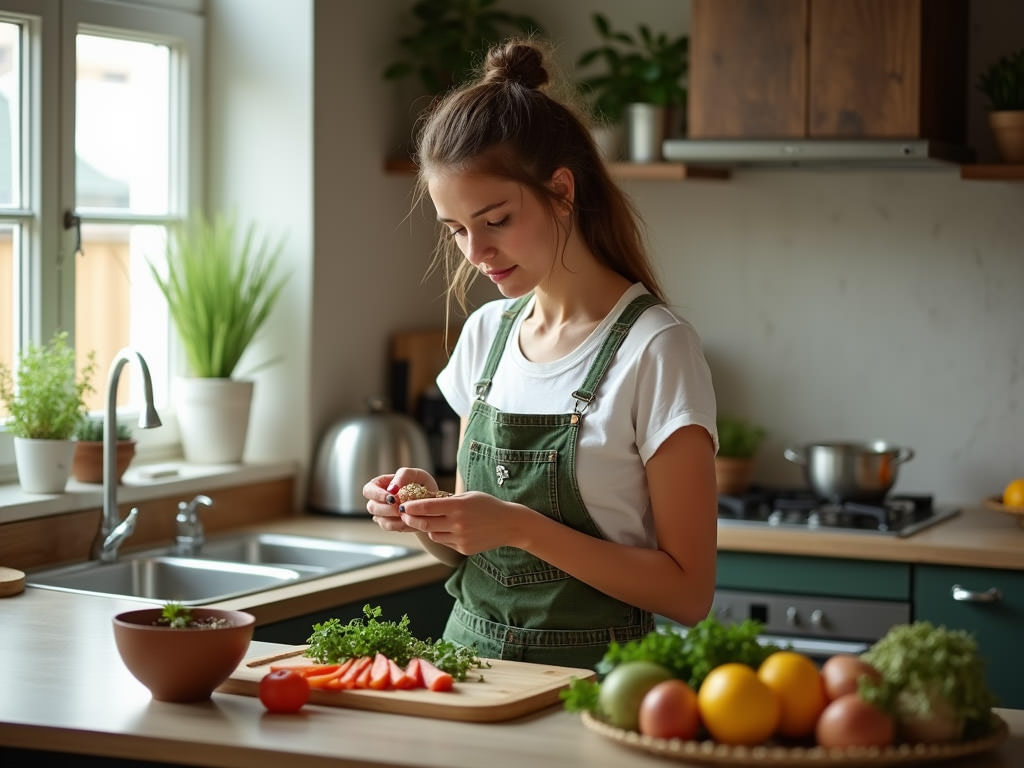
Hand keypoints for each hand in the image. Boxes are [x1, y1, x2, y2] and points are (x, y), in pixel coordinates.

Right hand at [362, 467, 437, 532]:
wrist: (432, 500)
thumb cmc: (421, 483)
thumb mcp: (416, 474)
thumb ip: (403, 475)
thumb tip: (392, 488)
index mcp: (379, 485)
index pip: (368, 490)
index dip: (377, 495)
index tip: (392, 498)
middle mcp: (378, 501)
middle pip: (372, 508)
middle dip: (387, 509)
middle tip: (401, 508)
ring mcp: (383, 515)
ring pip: (383, 521)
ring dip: (396, 519)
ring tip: (410, 514)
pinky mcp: (392, 524)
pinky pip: (393, 528)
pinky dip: (403, 525)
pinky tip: (413, 520)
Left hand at [396, 491, 530, 554]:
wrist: (509, 524)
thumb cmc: (488, 505)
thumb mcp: (468, 496)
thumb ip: (447, 500)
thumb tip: (424, 500)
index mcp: (457, 506)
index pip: (426, 507)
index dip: (411, 507)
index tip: (402, 505)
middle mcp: (457, 523)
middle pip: (424, 524)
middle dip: (411, 519)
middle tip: (405, 514)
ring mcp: (460, 538)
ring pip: (433, 534)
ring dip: (428, 528)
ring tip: (430, 521)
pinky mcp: (463, 549)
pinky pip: (445, 542)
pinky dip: (442, 535)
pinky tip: (449, 529)